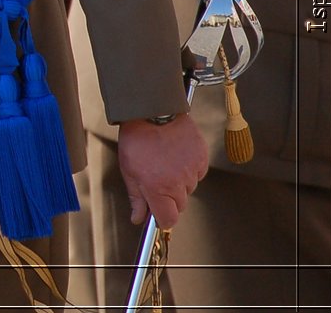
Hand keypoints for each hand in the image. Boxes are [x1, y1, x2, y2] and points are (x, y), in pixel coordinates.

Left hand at [117, 113, 208, 227]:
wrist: (153, 111)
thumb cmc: (137, 139)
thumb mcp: (128, 170)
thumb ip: (136, 198)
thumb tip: (138, 218)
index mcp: (156, 188)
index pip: (168, 219)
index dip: (162, 219)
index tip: (158, 214)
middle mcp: (177, 183)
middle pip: (179, 205)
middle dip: (169, 198)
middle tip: (156, 178)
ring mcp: (191, 171)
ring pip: (189, 188)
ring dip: (179, 182)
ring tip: (165, 161)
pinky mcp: (202, 159)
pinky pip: (198, 173)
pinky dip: (189, 169)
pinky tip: (176, 155)